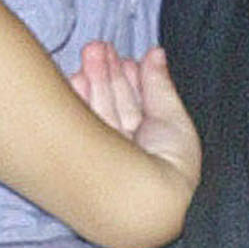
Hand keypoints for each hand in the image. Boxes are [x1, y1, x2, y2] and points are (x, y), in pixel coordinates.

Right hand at [71, 42, 201, 200]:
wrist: (146, 200)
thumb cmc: (171, 164)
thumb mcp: (170, 118)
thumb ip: (159, 85)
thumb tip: (156, 53)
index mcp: (152, 142)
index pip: (137, 104)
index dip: (130, 79)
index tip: (124, 57)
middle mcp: (127, 148)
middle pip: (114, 105)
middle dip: (107, 74)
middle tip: (97, 47)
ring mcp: (105, 154)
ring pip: (97, 111)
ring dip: (93, 80)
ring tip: (89, 53)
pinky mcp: (83, 160)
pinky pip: (81, 125)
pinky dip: (77, 101)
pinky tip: (76, 79)